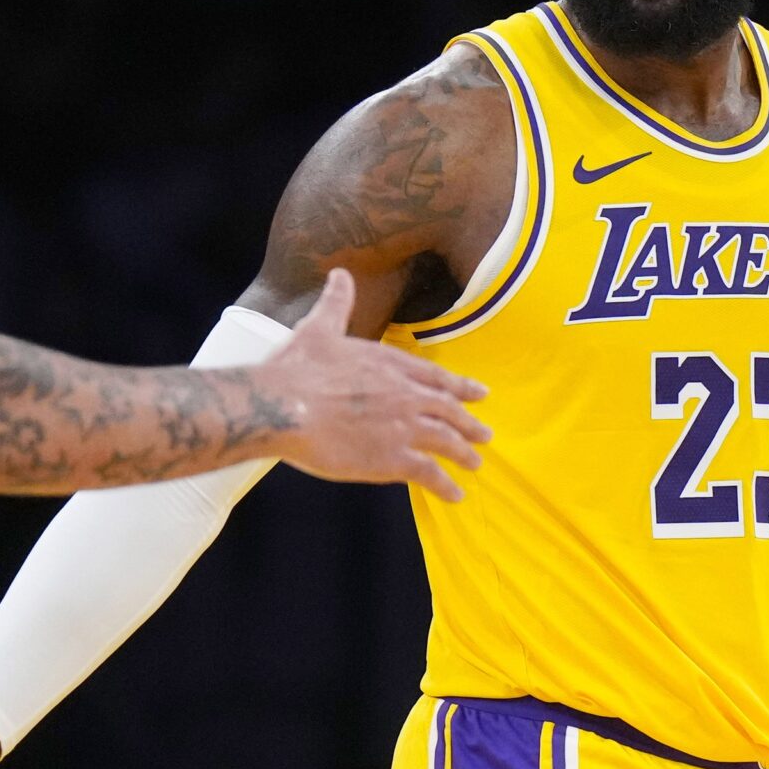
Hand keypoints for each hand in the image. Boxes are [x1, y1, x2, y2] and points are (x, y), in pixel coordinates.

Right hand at [260, 269, 489, 500]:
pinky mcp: (394, 459)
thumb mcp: (319, 327)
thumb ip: (337, 302)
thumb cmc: (297, 368)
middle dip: (468, 422)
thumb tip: (339, 273)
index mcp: (390, 364)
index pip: (435, 376)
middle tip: (485, 434)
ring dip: (463, 453)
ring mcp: (404, 427)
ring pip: (446, 441)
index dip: (459, 386)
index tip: (479, 394)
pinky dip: (446, 485)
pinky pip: (430, 474)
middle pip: (448, 409)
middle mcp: (406, 393)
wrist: (284, 405)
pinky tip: (455, 494)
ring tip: (475, 463)